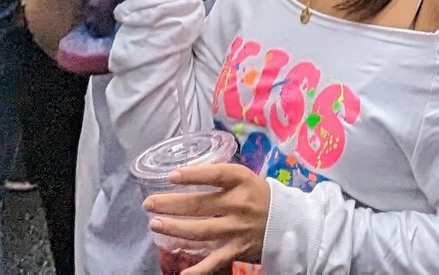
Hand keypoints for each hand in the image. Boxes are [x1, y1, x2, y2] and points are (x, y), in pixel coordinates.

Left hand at [145, 159, 269, 262]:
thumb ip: (221, 177)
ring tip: (155, 224)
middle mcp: (238, 204)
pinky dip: (198, 270)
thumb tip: (187, 174)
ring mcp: (236, 229)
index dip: (192, 175)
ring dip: (174, 228)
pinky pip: (214, 262)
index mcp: (242, 181)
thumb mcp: (246, 179)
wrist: (289, 223)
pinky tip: (181, 273)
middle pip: (198, 204)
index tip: (171, 176)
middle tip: (149, 204)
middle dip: (170, 204)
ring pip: (200, 231)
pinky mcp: (237, 250)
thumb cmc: (261, 197)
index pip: (214, 174)